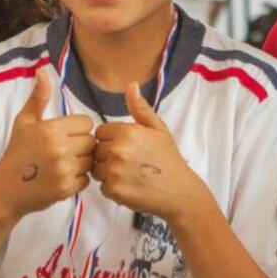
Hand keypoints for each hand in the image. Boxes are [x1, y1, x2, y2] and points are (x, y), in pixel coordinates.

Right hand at [0, 68, 94, 217]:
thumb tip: (42, 71)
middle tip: (66, 151)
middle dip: (81, 146)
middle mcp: (60, 148)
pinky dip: (78, 180)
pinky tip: (63, 177)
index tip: (65, 135)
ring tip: (65, 164)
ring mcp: (64, 170)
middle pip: (91, 142)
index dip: (78, 129)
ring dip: (82, 163)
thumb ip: (38, 97)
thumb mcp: (24, 122)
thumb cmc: (17, 151)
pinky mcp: (67, 188)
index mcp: (51, 129)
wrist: (7, 188)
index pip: (86, 123)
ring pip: (91, 161)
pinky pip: (87, 180)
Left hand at [92, 83, 212, 224]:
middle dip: (108, 155)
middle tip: (130, 163)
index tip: (127, 147)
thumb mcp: (159, 129)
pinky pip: (102, 186)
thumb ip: (141, 108)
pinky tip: (129, 186)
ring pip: (96, 169)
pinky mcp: (114, 191)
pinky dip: (112, 188)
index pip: (101, 132)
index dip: (112, 139)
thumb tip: (130, 85)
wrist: (180, 192)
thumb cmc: (169, 159)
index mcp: (128, 132)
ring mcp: (114, 172)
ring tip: (129, 174)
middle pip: (96, 150)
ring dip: (108, 172)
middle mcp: (118, 150)